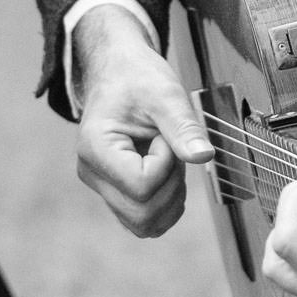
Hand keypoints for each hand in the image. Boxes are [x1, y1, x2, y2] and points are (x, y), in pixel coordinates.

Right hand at [73, 4, 212, 236]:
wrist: (120, 72)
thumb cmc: (138, 78)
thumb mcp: (165, 94)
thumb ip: (183, 126)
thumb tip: (204, 157)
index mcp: (95, 147)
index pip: (142, 185)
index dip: (166, 162)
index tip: (163, 134)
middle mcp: (92, 173)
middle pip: (142, 214)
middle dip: (171, 185)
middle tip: (170, 148)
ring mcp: (102, 187)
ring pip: (144, 224)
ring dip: (170, 197)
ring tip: (168, 157)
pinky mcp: (115, 193)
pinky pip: (144, 220)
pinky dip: (166, 204)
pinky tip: (167, 171)